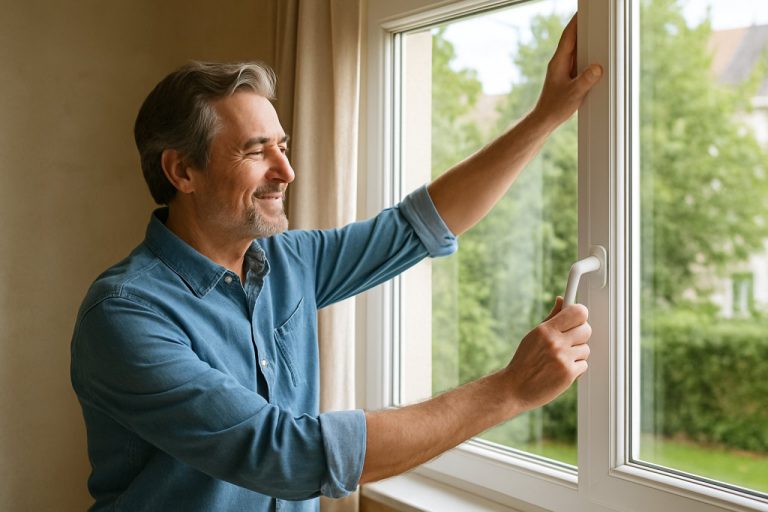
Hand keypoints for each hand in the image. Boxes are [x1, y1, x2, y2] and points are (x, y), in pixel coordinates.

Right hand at [502, 297, 591, 411]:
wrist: (515, 388)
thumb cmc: (524, 361)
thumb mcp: (534, 335)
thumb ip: (552, 317)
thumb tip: (562, 300)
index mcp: (546, 330)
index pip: (578, 312)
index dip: (581, 314)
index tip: (578, 318)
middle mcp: (555, 342)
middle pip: (586, 329)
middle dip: (580, 334)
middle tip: (570, 339)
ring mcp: (563, 358)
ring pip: (586, 348)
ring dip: (577, 353)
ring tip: (560, 358)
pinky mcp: (568, 374)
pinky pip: (584, 364)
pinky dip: (576, 368)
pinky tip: (561, 369)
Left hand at [532, 14, 602, 128]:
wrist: (545, 119)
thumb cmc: (555, 107)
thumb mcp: (574, 94)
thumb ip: (585, 81)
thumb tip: (597, 68)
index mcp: (558, 62)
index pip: (568, 36)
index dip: (576, 22)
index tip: (583, 11)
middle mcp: (560, 62)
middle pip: (573, 39)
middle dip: (583, 27)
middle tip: (595, 19)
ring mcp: (564, 68)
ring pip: (576, 49)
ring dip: (586, 40)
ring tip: (598, 32)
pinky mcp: (568, 75)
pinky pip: (579, 60)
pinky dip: (587, 54)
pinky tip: (595, 54)